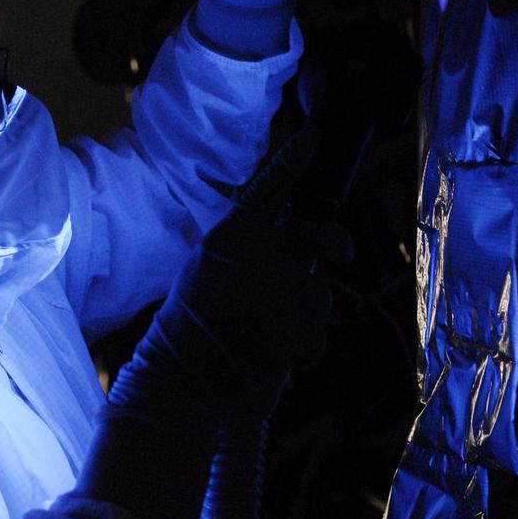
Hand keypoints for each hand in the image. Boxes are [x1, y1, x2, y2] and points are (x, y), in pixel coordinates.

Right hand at [109, 125, 337, 416]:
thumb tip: (276, 234)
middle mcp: (259, 260)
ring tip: (283, 322)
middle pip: (319, 233)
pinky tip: (285, 352)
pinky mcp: (295, 336)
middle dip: (335, 242)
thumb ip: (240, 250)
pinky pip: (319, 329)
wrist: (179, 382)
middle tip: (339, 252)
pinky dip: (308, 341)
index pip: (269, 187)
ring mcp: (280, 298)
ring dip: (313, 303)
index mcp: (228, 239)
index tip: (315, 136)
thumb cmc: (182, 327)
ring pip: (323, 288)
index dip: (294, 159)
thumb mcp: (203, 271)